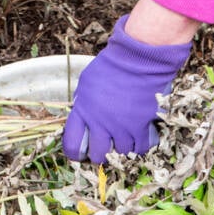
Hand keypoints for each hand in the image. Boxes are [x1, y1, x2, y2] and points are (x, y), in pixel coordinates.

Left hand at [62, 15, 191, 162]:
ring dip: (122, 150)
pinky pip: (141, 148)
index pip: (72, 145)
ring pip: (120, 154)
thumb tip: (83, 117)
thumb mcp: (86, 83)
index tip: (82, 152)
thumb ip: (83, 104)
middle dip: (101, 155)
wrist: (138, 59)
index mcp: (83, 112)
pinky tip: (140, 137)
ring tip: (125, 139)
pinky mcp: (141, 126)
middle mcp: (100, 123)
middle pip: (97, 156)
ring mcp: (121, 127)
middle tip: (106, 148)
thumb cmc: (111, 66)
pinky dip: (140, 146)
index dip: (76, 153)